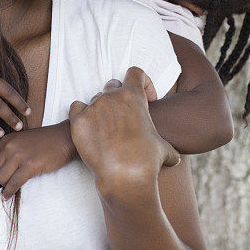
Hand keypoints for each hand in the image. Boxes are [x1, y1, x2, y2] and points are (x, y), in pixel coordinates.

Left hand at [0, 122, 75, 199]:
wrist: (64, 138)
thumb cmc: (45, 141)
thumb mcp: (21, 139)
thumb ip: (9, 150)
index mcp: (6, 140)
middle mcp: (10, 146)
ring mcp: (19, 156)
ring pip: (1, 178)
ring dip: (1, 188)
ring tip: (5, 191)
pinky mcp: (30, 165)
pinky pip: (13, 183)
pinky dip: (9, 192)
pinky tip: (8, 195)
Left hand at [68, 67, 179, 195]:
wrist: (124, 176)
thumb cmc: (147, 161)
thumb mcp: (164, 149)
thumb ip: (167, 146)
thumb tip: (174, 157)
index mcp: (134, 96)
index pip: (136, 73)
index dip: (144, 83)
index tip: (148, 99)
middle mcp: (112, 96)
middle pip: (113, 85)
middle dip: (119, 98)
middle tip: (124, 118)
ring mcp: (93, 107)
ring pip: (96, 99)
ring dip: (102, 110)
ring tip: (108, 130)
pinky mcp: (78, 120)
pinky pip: (76, 107)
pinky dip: (82, 114)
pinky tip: (89, 127)